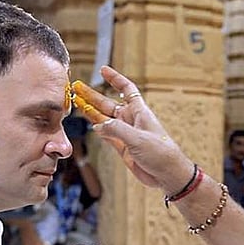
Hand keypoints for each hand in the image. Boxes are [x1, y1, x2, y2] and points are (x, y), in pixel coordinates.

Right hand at [72, 68, 195, 195]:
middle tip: (77, 87)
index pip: (126, 89)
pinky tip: (89, 124)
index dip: (115, 79)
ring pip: (104, 119)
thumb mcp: (137, 138)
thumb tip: (97, 125)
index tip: (103, 70)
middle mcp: (131, 120)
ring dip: (91, 111)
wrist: (167, 174)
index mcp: (139, 112)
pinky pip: (107, 134)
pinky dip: (98, 129)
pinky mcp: (123, 147)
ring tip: (76, 102)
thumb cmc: (161, 153)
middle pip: (108, 103)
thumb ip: (116, 130)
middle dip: (93, 95)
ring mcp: (126, 133)